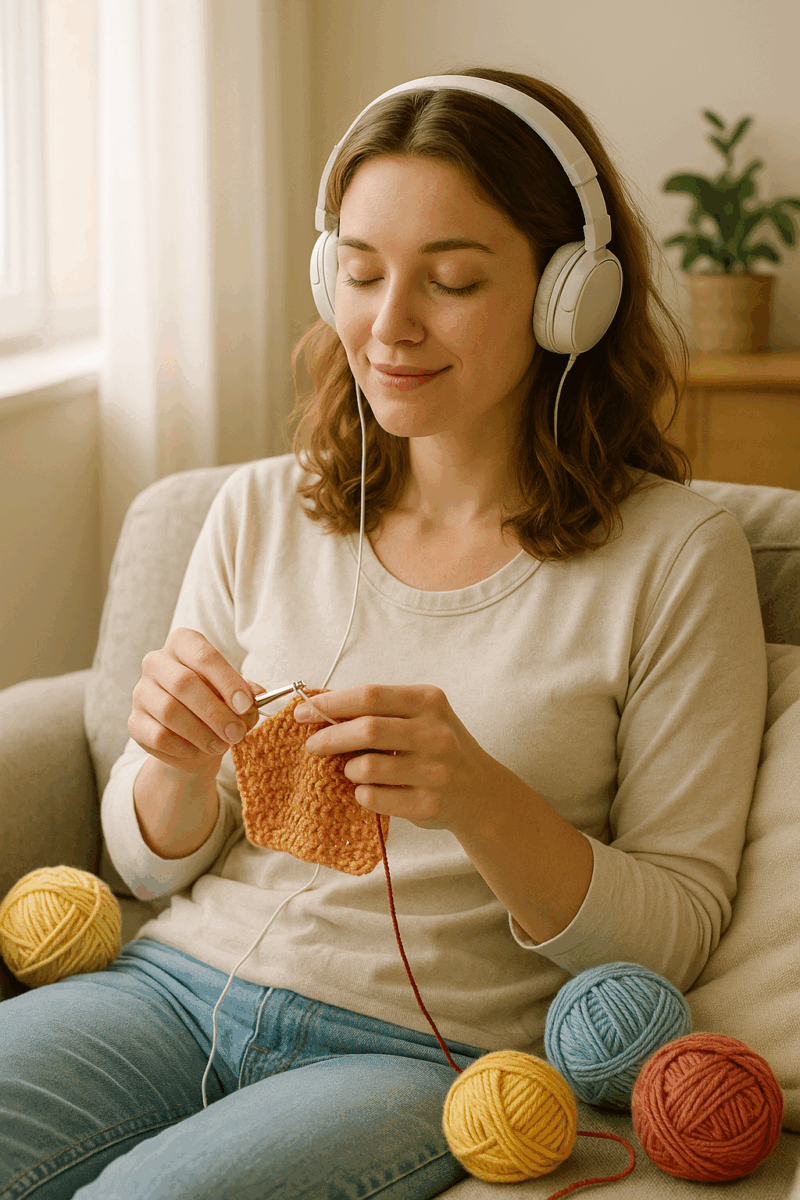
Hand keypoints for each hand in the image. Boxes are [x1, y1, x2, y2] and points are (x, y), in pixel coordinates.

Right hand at [128, 627, 263, 774]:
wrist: (192, 736)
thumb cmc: (216, 703)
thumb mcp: (235, 695)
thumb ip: (246, 694)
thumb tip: (257, 696)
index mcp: (183, 643)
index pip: (204, 655)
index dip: (227, 681)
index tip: (245, 706)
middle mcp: (156, 662)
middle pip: (184, 683)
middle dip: (215, 712)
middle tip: (236, 733)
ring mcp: (141, 691)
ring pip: (170, 712)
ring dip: (201, 733)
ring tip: (221, 745)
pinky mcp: (134, 722)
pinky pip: (158, 736)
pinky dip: (183, 748)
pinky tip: (197, 751)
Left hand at [295, 683, 497, 832]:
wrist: (480, 790)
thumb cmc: (436, 746)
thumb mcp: (420, 715)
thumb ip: (378, 709)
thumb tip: (319, 707)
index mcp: (428, 701)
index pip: (369, 695)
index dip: (330, 703)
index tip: (303, 711)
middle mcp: (435, 734)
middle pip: (366, 730)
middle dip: (329, 737)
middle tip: (312, 745)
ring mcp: (434, 771)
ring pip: (366, 768)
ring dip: (348, 769)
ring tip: (353, 769)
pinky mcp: (428, 804)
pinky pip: (373, 798)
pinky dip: (362, 794)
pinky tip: (371, 790)